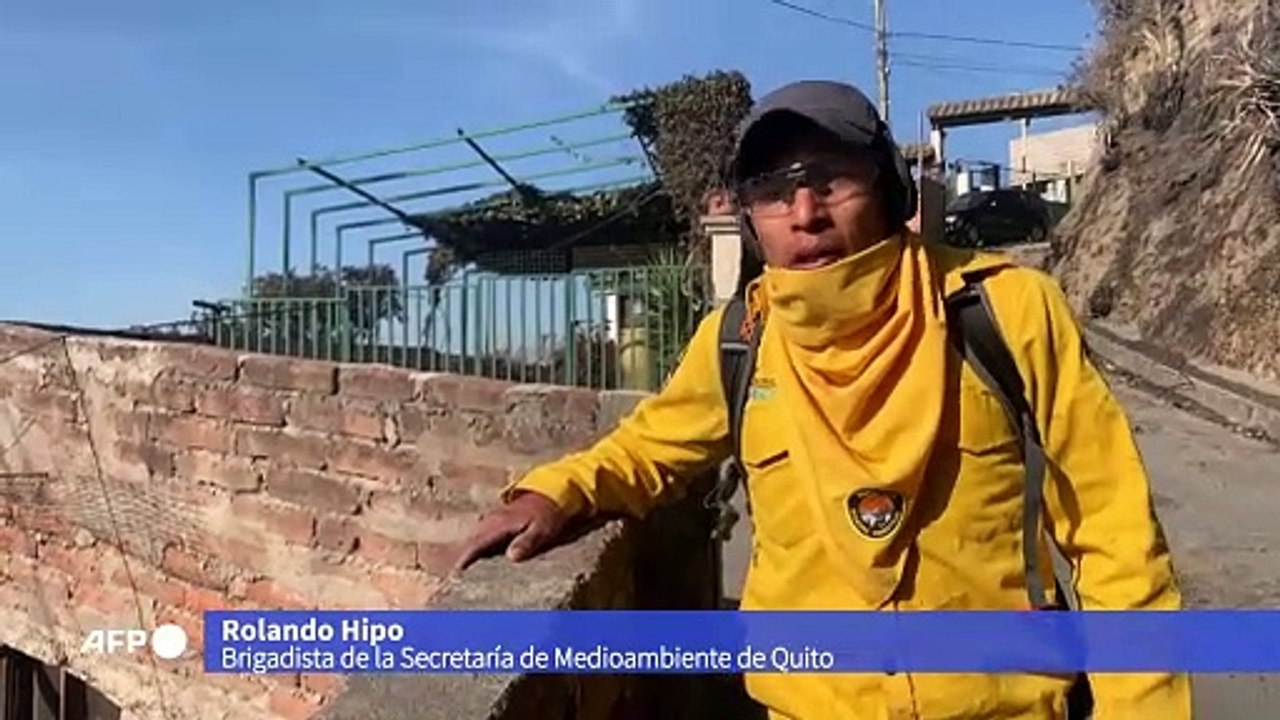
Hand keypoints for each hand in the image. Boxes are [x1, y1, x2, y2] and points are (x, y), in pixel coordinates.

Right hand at [451, 491, 568, 572]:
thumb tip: (512, 556)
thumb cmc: (548, 514)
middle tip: (457, 576)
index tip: (457, 571)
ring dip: (469, 549)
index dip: (466, 557)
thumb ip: (527, 542)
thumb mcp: (542, 529)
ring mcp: (494, 517)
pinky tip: (482, 555)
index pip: (477, 542)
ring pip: (475, 535)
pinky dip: (478, 543)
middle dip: (463, 555)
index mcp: (500, 523)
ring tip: (465, 568)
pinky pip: (482, 532)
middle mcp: (492, 520)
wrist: (552, 492)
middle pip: (471, 539)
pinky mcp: (497, 518)